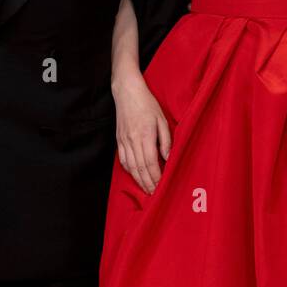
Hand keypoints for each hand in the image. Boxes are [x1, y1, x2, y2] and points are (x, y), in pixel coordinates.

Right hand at [112, 73, 170, 194]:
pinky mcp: (118, 140)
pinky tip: (135, 175)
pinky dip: (129, 170)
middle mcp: (132, 141)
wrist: (127, 93)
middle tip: (155, 193)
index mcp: (145, 135)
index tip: (162, 185)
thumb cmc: (147, 104)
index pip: (150, 163)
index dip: (156, 177)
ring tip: (146, 189)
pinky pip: (122, 159)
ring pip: (130, 166)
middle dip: (148, 183)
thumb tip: (168, 158)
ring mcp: (123, 141)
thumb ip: (165, 140)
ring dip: (138, 180)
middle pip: (140, 168)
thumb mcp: (162, 119)